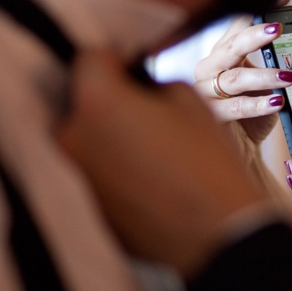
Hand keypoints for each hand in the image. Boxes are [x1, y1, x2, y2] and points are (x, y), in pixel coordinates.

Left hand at [57, 51, 266, 277]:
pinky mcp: (94, 208)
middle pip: (84, 103)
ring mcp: (80, 177)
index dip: (117, 59)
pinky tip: (156, 178)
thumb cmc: (207, 161)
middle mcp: (75, 138)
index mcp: (96, 102)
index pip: (89, 58)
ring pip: (93, 141)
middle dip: (112, 100)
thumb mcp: (189, 99)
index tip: (137, 70)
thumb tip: (141, 88)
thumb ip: (153, 83)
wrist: (217, 232)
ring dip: (115, 136)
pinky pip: (103, 175)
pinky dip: (121, 170)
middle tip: (150, 110)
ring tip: (157, 148)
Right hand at [193, 15, 291, 144]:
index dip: (260, 8)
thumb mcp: (279, 86)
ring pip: (234, 79)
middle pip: (231, 46)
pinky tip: (278, 102)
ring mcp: (206, 92)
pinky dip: (258, 104)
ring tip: (289, 77)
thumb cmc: (254, 112)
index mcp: (224, 53)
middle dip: (255, 36)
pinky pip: (235, 108)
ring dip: (263, 75)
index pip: (240, 23)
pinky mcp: (211, 116)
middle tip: (279, 28)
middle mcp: (210, 68)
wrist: (240, 148)